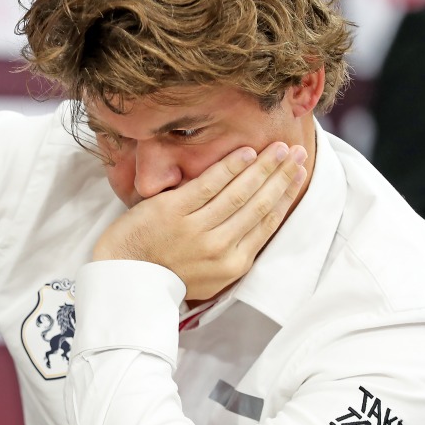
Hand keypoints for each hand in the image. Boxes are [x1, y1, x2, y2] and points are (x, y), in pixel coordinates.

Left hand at [93, 142, 307, 299]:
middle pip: (259, 205)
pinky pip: (208, 185)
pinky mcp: (173, 212)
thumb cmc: (167, 274)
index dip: (286, 196)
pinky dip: (230, 167)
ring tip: (279, 148)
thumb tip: (260, 225)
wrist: (126, 277)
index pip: (267, 223)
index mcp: (232, 265)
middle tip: (298, 153)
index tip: (298, 175)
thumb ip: (234, 253)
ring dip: (263, 167)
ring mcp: (196, 229)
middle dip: (282, 176)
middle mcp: (219, 248)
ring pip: (239, 193)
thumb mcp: (210, 276)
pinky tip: (245, 153)